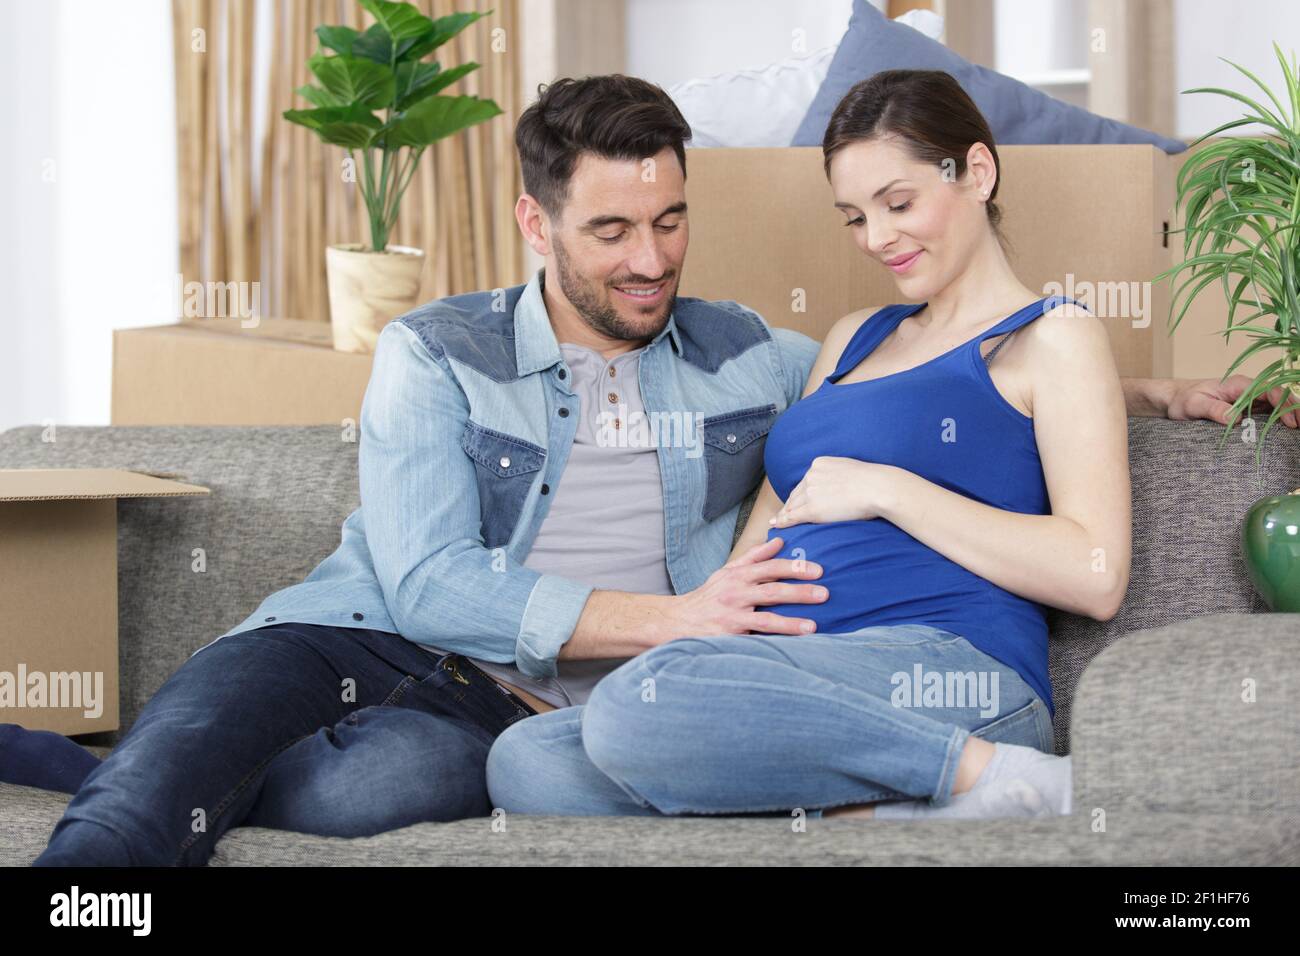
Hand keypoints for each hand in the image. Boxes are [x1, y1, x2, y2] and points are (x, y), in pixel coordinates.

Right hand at [665, 537, 828, 636]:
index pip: (770, 567)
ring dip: (790, 623)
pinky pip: (754, 641)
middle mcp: (735, 594)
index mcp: (738, 576)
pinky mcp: (728, 638)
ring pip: (765, 620)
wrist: (676, 621)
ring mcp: (732, 617)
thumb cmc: (708, 596)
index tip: (818, 570)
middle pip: (772, 591)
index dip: (794, 567)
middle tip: (825, 593)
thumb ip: (754, 557)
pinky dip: (772, 644)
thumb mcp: (727, 572)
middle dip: (799, 592)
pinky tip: (790, 648)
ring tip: (812, 626)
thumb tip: (779, 540)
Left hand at [769, 457, 897, 527]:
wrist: (878, 488)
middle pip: (796, 494)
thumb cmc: (873, 481)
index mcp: (819, 464)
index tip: (793, 502)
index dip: (799, 494)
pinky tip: (776, 525)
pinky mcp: (812, 509)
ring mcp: (810, 492)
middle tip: (781, 515)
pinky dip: (782, 522)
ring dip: (784, 515)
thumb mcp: (849, 468)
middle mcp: (811, 475)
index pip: (805, 482)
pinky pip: (792, 517)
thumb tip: (838, 483)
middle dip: (789, 505)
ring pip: (792, 506)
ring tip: (777, 522)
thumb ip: (837, 474)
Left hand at [1168, 375, 1298, 427]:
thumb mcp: (1194, 405)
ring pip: (1276, 405)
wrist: (1175, 399)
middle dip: (1295, 410)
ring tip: (1298, 431)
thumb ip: (1214, 409)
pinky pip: (1267, 413)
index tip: (1291, 422)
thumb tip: (1235, 419)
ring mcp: (1249, 399)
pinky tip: (1287, 432)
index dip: (1284, 405)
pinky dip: (1279, 420)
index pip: (1270, 391)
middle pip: (1279, 397)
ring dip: (1290, 415)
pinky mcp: (1246, 409)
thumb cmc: (1183, 399)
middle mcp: (1248, 390)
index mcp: (1239, 385)